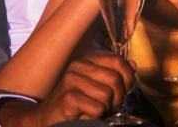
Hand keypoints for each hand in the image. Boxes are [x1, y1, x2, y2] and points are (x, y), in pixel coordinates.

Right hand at [0, 54, 135, 125]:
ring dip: (106, 108)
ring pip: (107, 94)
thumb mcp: (93, 85)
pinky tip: (85, 115)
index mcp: (86, 60)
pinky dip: (96, 116)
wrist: (44, 117)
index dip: (128, 76)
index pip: (117, 60)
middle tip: (109, 106)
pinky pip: (97, 108)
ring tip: (95, 110)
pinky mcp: (69, 97)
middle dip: (118, 97)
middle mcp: (78, 67)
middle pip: (115, 78)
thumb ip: (112, 74)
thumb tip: (133, 65)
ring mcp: (72, 81)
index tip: (125, 90)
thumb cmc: (73, 103)